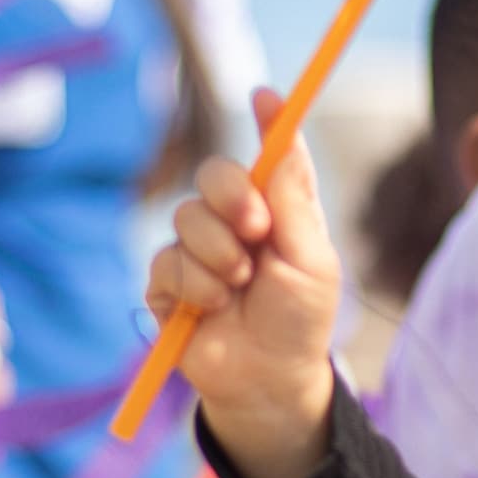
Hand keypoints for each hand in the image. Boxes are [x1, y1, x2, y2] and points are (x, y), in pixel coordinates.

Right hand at [146, 89, 341, 477]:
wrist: (269, 380)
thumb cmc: (300, 321)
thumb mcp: (311, 257)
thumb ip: (292, 193)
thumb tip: (286, 121)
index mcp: (275, 210)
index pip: (268, 154)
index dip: (269, 121)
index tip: (265, 96)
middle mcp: (233, 223)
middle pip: (213, 173)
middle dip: (231, 198)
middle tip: (255, 231)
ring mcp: (197, 251)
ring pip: (186, 219)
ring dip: (218, 255)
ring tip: (238, 288)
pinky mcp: (168, 283)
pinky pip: (166, 261)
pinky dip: (194, 285)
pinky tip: (211, 307)